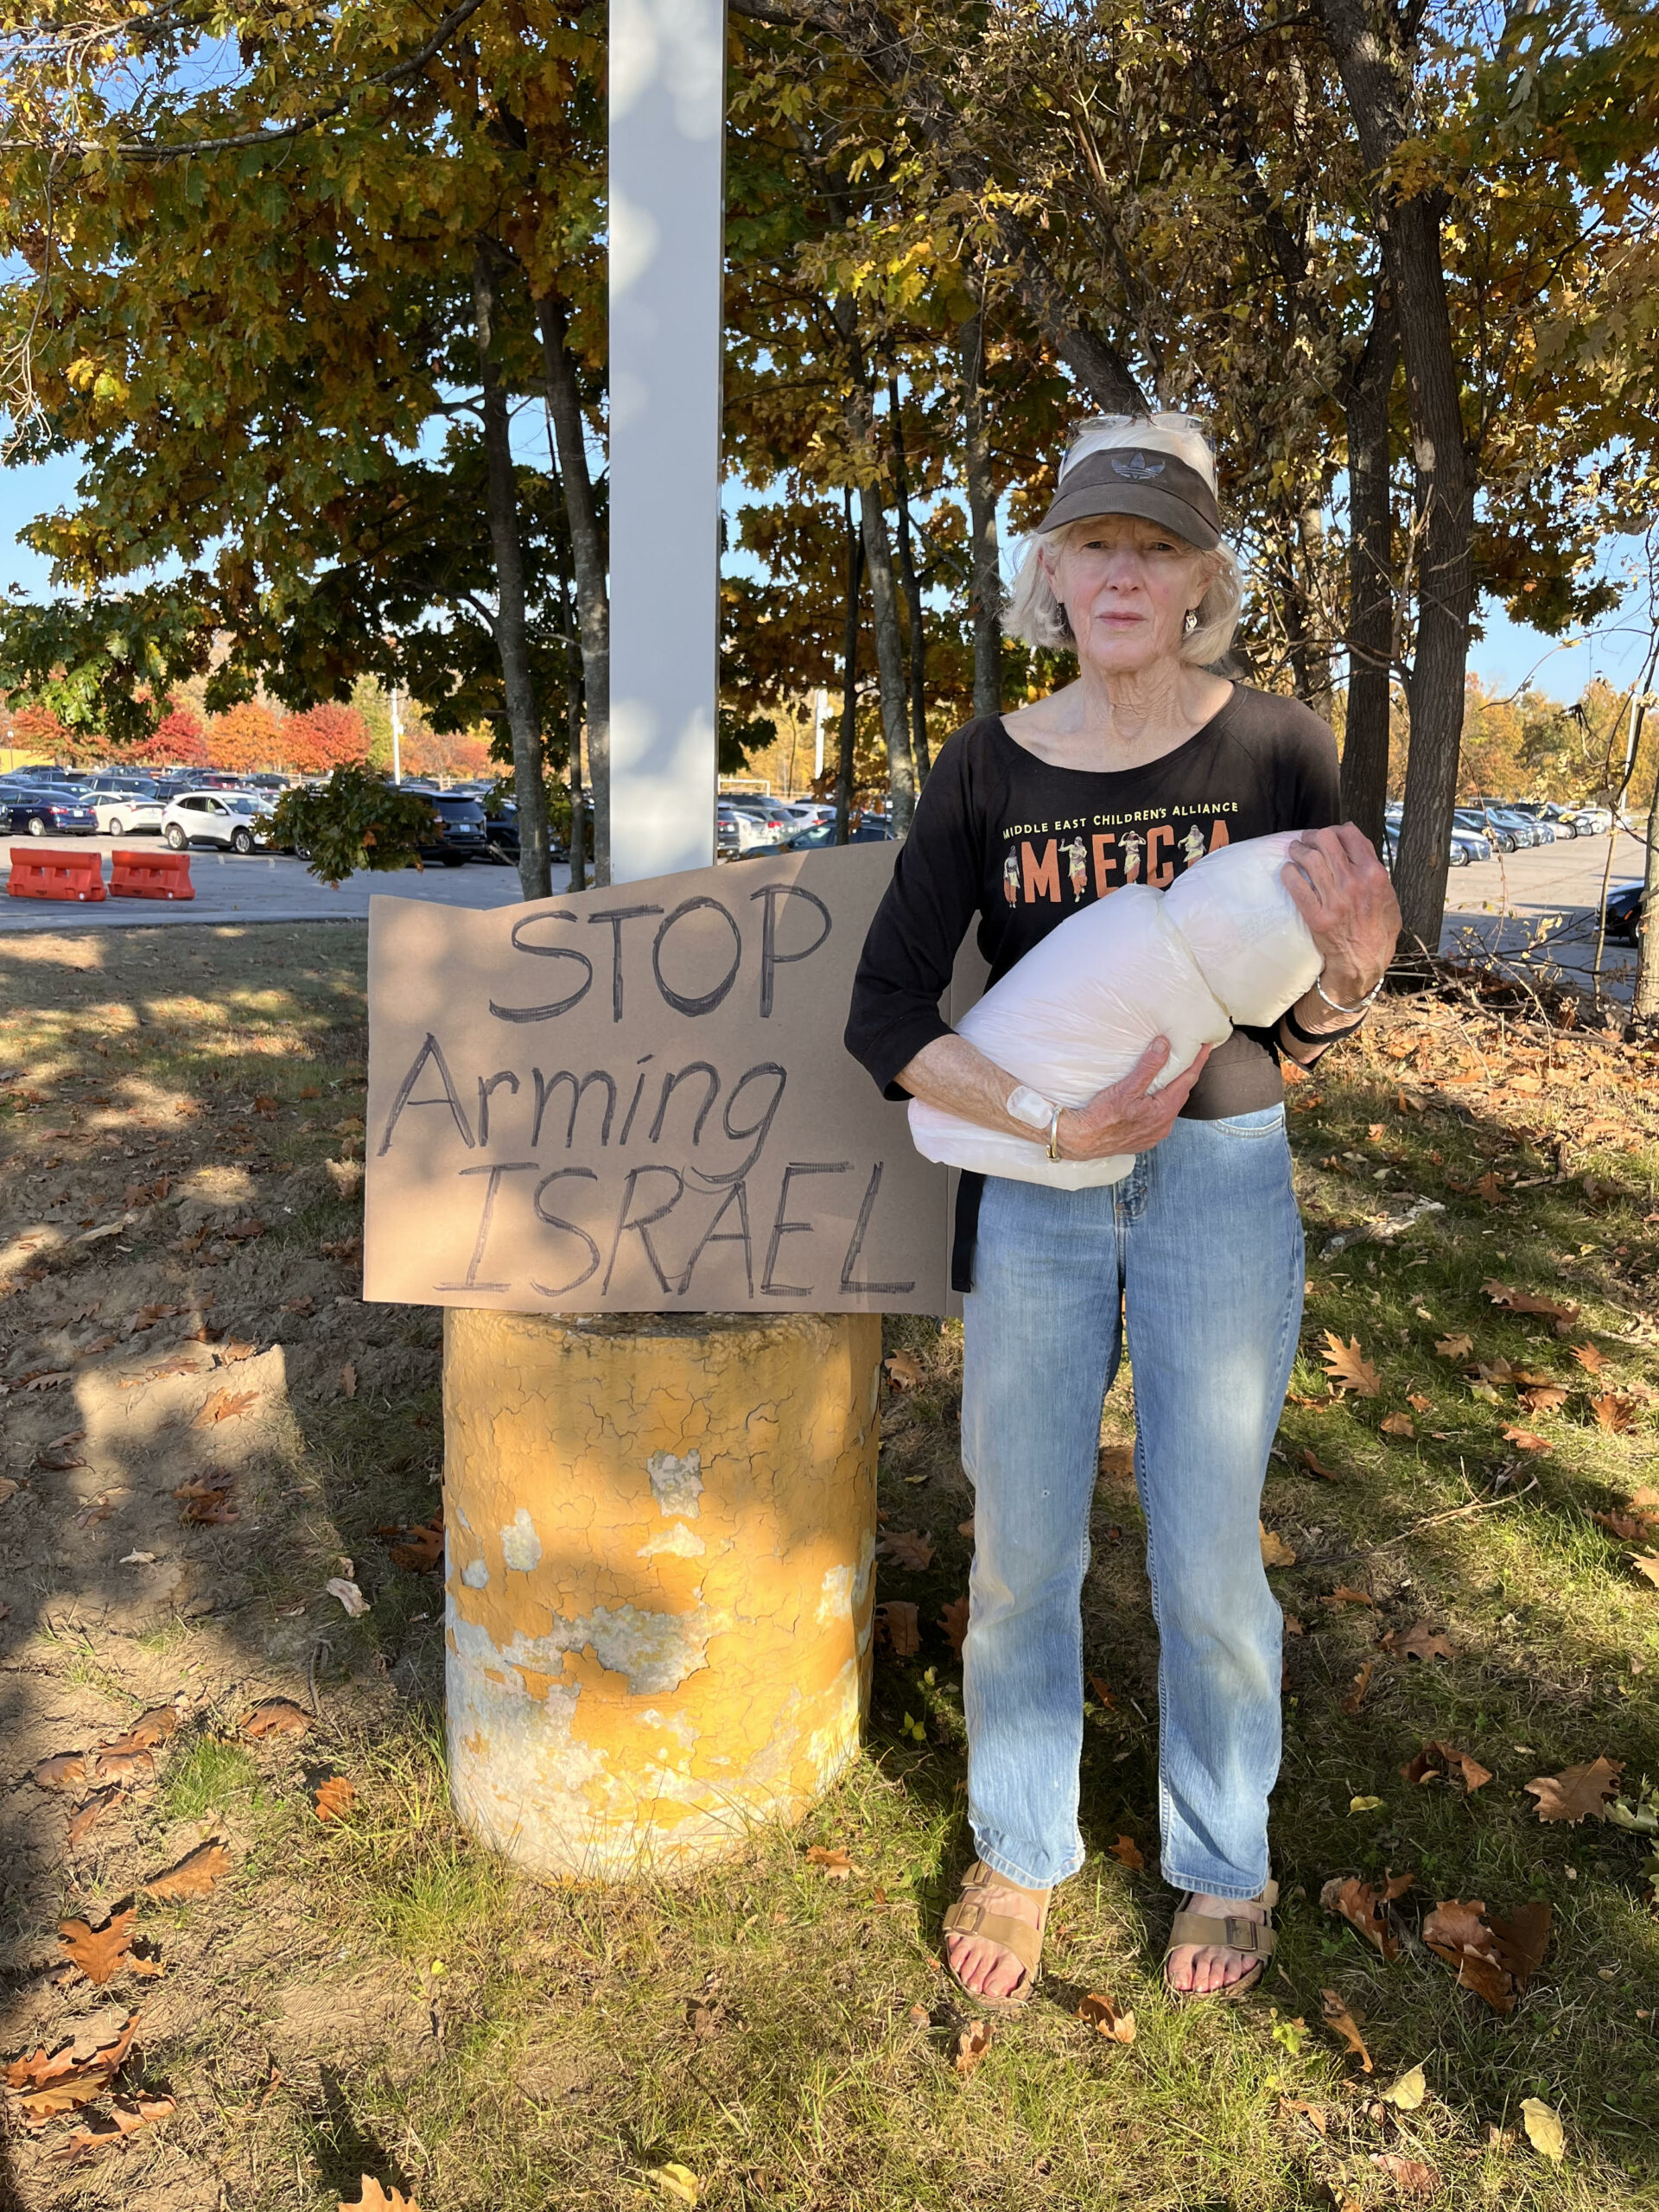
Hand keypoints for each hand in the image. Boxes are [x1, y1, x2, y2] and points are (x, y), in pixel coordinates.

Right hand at [1057, 1039, 1211, 1160]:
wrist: (1083, 1140)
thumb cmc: (1102, 1117)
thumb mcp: (1126, 1087)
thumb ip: (1149, 1066)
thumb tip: (1164, 1046)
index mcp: (1163, 1111)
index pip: (1187, 1080)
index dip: (1198, 1062)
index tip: (1207, 1047)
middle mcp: (1163, 1125)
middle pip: (1181, 1094)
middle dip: (1186, 1074)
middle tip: (1191, 1057)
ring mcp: (1154, 1134)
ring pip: (1170, 1107)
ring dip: (1173, 1090)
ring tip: (1173, 1074)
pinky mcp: (1144, 1139)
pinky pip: (1159, 1118)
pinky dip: (1161, 1104)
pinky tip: (1153, 1098)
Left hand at [1281, 823, 1400, 998]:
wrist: (1365, 961)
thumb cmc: (1378, 927)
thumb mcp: (1388, 894)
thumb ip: (1373, 867)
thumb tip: (1355, 839)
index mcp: (1374, 874)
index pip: (1350, 835)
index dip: (1336, 829)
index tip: (1329, 834)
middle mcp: (1355, 883)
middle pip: (1326, 840)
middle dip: (1312, 836)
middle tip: (1306, 840)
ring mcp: (1335, 900)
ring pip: (1309, 858)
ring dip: (1298, 850)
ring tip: (1295, 851)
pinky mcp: (1316, 916)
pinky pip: (1296, 885)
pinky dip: (1289, 873)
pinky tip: (1289, 871)